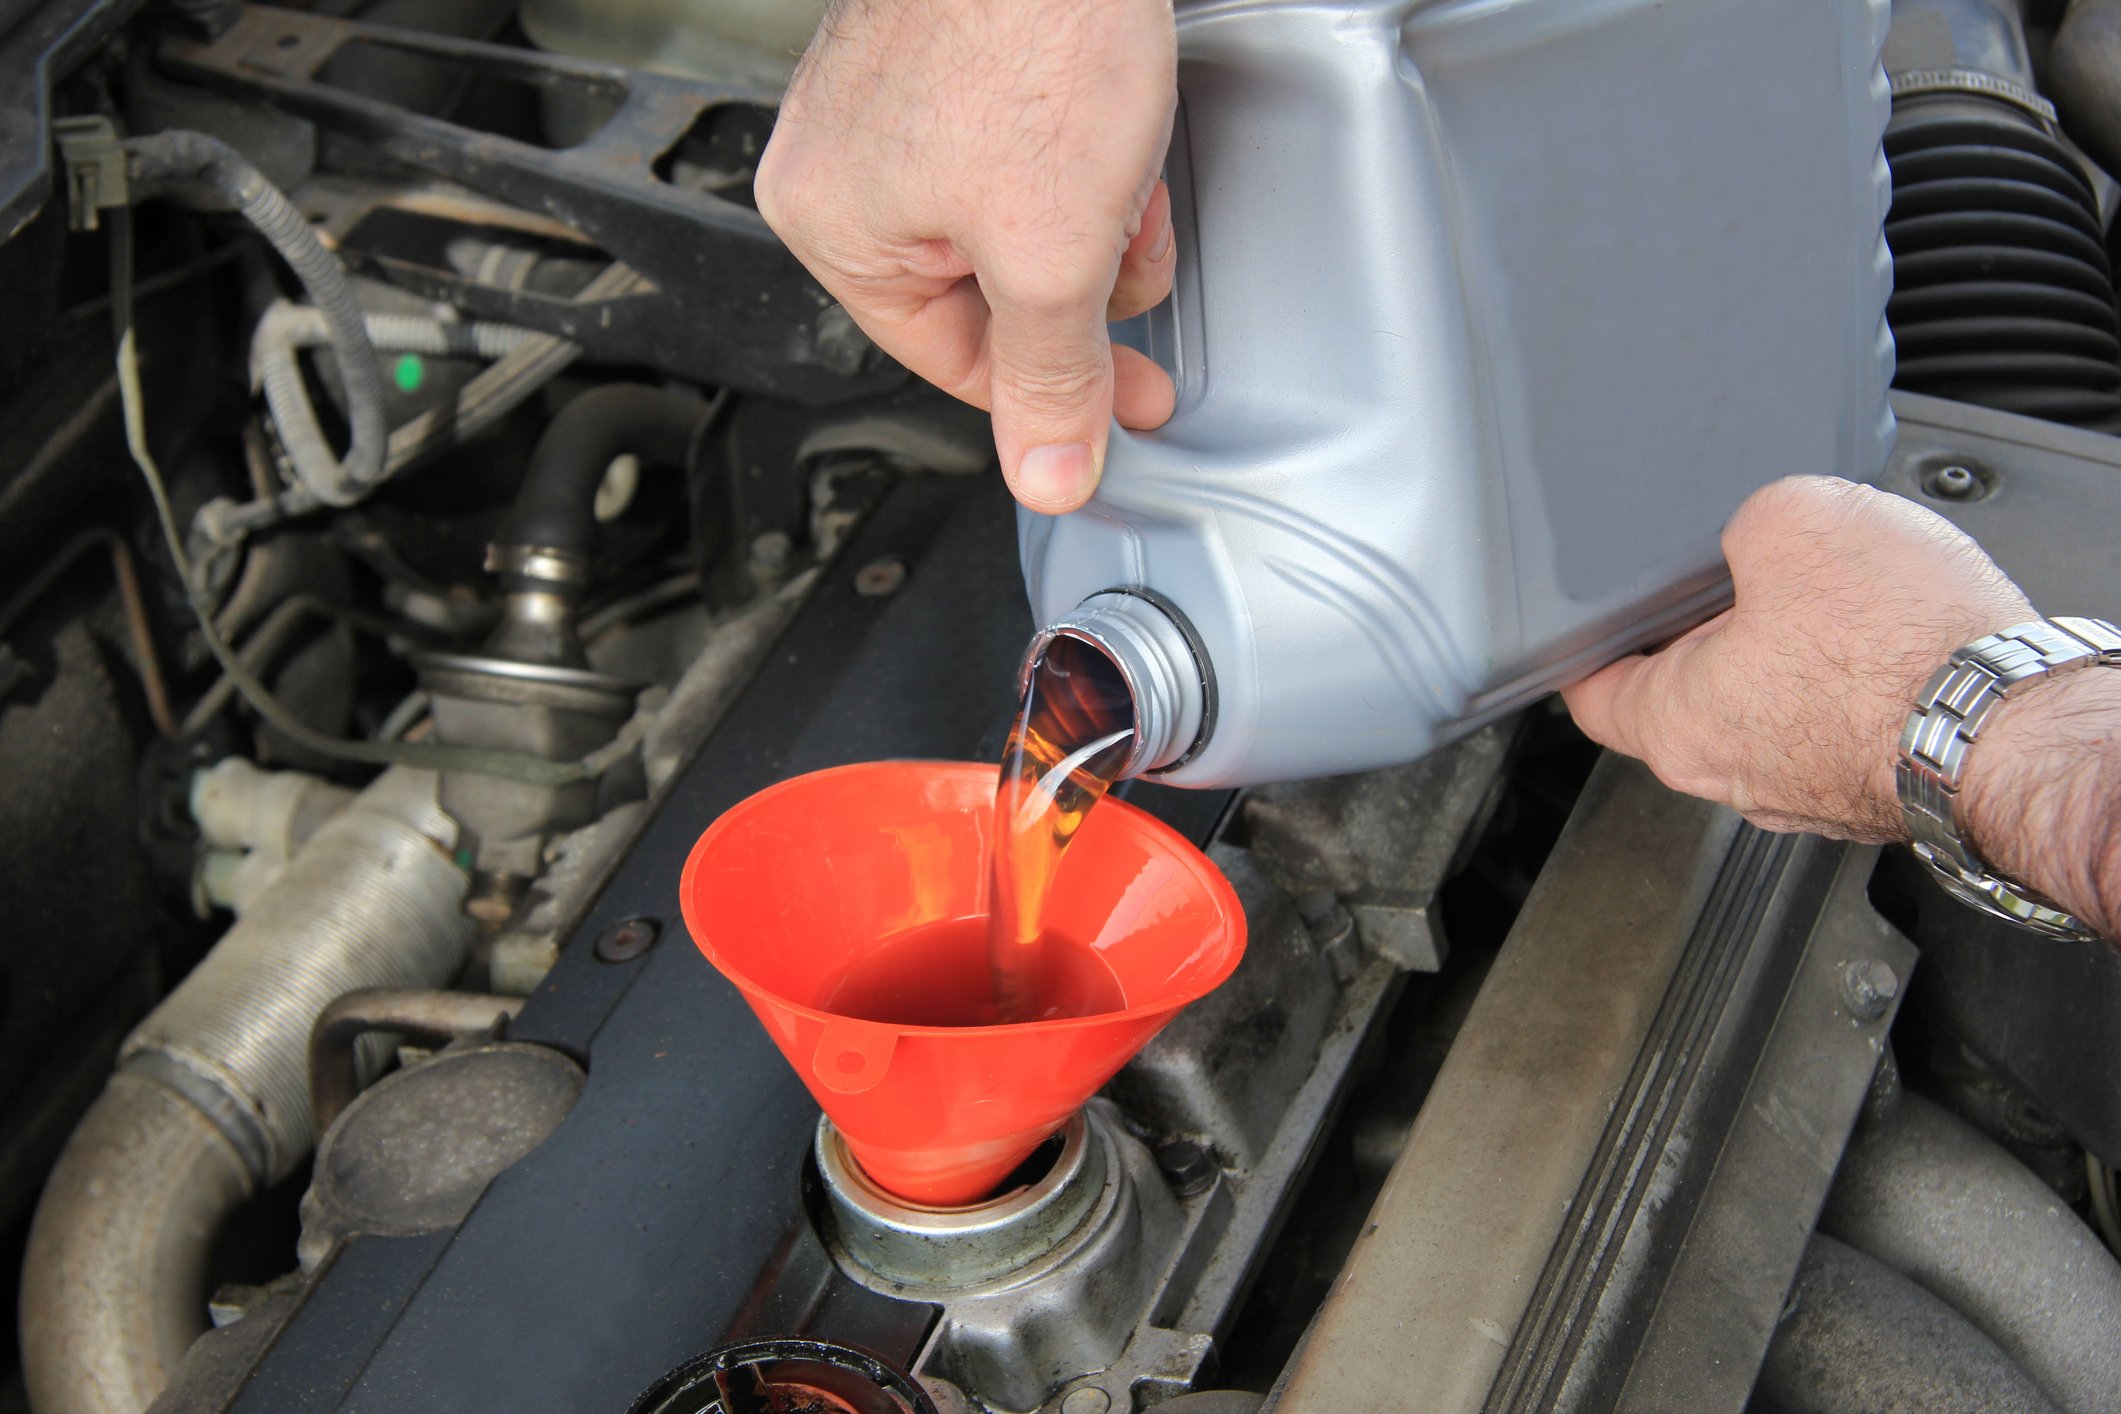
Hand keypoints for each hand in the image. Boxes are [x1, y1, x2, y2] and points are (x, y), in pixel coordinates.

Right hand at [757, 0, 1178, 512]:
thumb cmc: (1029, 27)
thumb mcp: (1054, 252)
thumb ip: (1051, 376)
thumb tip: (1048, 473)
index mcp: (833, 225)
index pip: (953, 360)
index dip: (1054, 394)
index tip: (1124, 409)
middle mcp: (848, 164)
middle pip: (994, 292)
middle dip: (1083, 282)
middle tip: (1132, 253)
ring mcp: (900, 102)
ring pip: (1023, 222)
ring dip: (1096, 217)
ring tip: (1123, 166)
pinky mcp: (959, 55)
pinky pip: (1029, 153)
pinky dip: (1089, 157)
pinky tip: (1120, 126)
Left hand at [1562, 476, 2033, 839]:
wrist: (2016, 724)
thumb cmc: (1907, 649)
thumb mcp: (1794, 518)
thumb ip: (1744, 521)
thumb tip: (1757, 530)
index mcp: (1676, 723)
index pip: (1590, 692)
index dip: (1588, 645)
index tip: (1591, 625)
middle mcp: (1729, 775)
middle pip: (1678, 697)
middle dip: (1700, 634)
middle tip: (1729, 581)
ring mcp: (1801, 792)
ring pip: (1760, 712)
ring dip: (1780, 656)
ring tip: (1822, 602)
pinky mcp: (1864, 788)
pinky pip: (1829, 726)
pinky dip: (1842, 684)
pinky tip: (1875, 640)